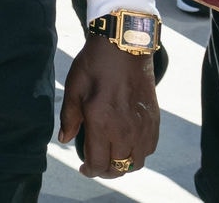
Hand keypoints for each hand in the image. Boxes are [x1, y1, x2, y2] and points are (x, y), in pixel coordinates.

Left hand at [58, 36, 159, 178]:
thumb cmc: (94, 67)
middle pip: (119, 167)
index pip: (99, 163)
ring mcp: (142, 127)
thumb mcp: (73, 90)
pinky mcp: (154, 121)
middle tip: (96, 165)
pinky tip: (127, 144)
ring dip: (123, 164)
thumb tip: (64, 140)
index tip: (84, 168)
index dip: (90, 171)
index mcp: (102, 124)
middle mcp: (125, 131)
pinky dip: (138, 153)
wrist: (124, 48)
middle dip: (105, 170)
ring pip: (137, 162)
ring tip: (112, 157)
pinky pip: (149, 149)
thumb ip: (69, 118)